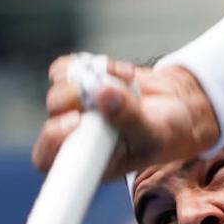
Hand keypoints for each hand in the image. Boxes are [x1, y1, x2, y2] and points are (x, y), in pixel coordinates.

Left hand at [33, 55, 219, 179]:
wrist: (175, 109)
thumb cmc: (164, 133)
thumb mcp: (155, 134)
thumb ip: (130, 119)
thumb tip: (103, 93)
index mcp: (89, 159)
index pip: (49, 158)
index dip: (52, 138)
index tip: (76, 122)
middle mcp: (77, 134)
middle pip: (54, 112)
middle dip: (76, 98)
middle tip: (103, 93)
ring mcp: (75, 107)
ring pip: (59, 86)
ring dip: (92, 79)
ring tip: (126, 83)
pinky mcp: (79, 82)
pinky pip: (69, 68)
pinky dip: (95, 64)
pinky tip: (120, 73)